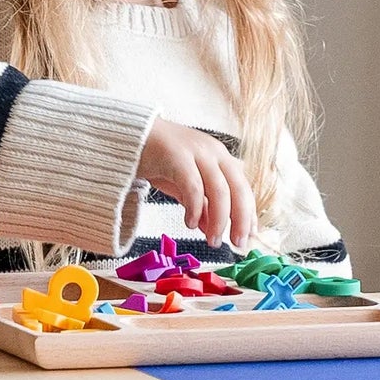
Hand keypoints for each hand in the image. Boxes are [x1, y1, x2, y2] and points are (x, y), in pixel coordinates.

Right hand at [134, 120, 255, 251]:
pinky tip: (189, 223)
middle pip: (239, 189)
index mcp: (221, 157)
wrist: (129, 135)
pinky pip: (193, 187)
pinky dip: (195, 209)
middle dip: (240, 220)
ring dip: (219, 220)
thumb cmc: (159, 159)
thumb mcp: (185, 185)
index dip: (249, 214)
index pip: (244, 188)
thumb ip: (200, 205)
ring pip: (219, 190)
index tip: (249, 236)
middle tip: (237, 243)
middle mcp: (214, 152)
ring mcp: (197, 152)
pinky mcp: (177, 156)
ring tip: (212, 240)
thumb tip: (211, 230)